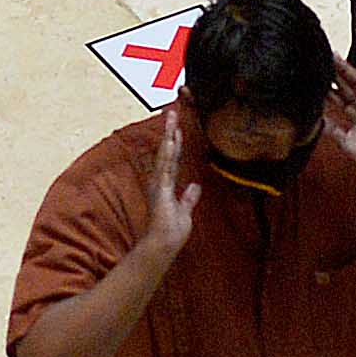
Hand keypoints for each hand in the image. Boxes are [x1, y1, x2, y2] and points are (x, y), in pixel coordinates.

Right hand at [137, 100, 200, 262]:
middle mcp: (161, 180)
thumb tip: (195, 186)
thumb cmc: (170, 233)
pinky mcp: (161, 188)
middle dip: (170, 131)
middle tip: (171, 111)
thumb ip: (189, 198)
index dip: (176, 141)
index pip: (173, 158)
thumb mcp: (185, 212)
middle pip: (167, 151)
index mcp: (167, 185)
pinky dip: (167, 151)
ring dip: (169, 134)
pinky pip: (165, 165)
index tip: (177, 126)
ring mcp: (160, 183)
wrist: (162, 245)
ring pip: (165, 153)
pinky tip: (170, 138)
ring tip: (171, 116)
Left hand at [319, 57, 355, 175]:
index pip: (336, 98)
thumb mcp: (345, 141)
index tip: (315, 78)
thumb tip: (317, 120)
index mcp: (353, 116)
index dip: (326, 88)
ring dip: (347, 72)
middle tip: (323, 59)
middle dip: (334, 74)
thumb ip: (332, 129)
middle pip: (345, 87)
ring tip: (336, 58)